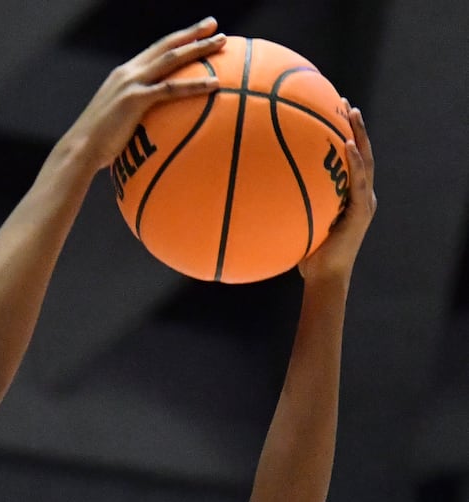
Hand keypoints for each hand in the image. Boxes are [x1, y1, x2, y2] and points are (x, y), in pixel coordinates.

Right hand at [63, 17, 225, 169]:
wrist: (79, 150)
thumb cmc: (97, 145)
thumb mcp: (115, 120)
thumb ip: (132, 114)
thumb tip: (151, 126)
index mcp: (123, 75)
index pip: (154, 50)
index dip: (176, 39)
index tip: (197, 32)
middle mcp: (128, 72)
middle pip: (166, 46)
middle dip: (192, 33)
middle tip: (215, 26)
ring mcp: (131, 84)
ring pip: (171, 59)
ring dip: (199, 49)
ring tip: (222, 44)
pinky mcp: (134, 100)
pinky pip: (171, 89)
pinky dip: (194, 85)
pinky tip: (215, 84)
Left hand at [298, 102, 375, 281]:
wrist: (323, 277)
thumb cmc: (305, 253)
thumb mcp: (296, 222)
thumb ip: (288, 204)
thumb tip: (256, 189)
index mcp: (348, 195)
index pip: (349, 161)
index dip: (345, 136)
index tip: (334, 113)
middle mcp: (359, 195)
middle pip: (361, 154)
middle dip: (355, 128)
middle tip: (345, 104)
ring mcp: (363, 202)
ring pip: (365, 162)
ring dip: (359, 136)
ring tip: (351, 114)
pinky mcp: (361, 211)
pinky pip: (358, 181)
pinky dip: (353, 162)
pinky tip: (346, 145)